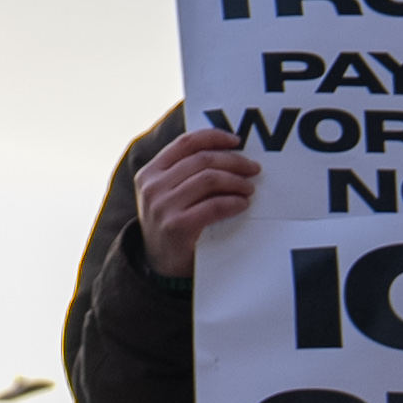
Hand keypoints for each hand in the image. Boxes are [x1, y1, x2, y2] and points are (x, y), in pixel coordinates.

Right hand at [134, 125, 260, 279]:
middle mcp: (152, 187)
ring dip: (236, 181)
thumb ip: (184, 172)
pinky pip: (214, 205)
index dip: (214, 137)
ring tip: (249, 188)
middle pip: (202, 160)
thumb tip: (227, 150)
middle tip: (253, 168)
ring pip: (209, 179)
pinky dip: (233, 202)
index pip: (185, 143)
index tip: (236, 141)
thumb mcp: (166, 193)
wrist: (161, 264)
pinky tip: (242, 204)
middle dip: (234, 161)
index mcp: (149, 173)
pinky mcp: (176, 226)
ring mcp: (162, 207)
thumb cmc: (172, 223)